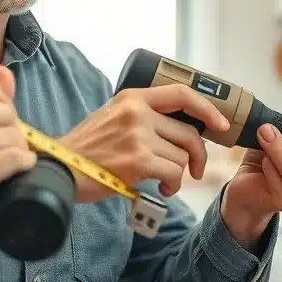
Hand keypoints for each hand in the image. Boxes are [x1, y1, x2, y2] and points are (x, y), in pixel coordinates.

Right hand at [61, 84, 231, 201]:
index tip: (221, 124)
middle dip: (197, 155)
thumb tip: (180, 125)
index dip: (208, 108)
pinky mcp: (138, 160)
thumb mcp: (113, 116)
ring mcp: (138, 135)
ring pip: (182, 156)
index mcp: (133, 97)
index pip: (182, 93)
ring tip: (163, 180)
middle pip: (189, 132)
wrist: (60, 169)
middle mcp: (138, 112)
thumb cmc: (86, 148)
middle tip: (193, 169)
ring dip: (178, 173)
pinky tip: (160, 188)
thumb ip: (143, 115)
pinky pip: (173, 172)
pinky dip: (172, 184)